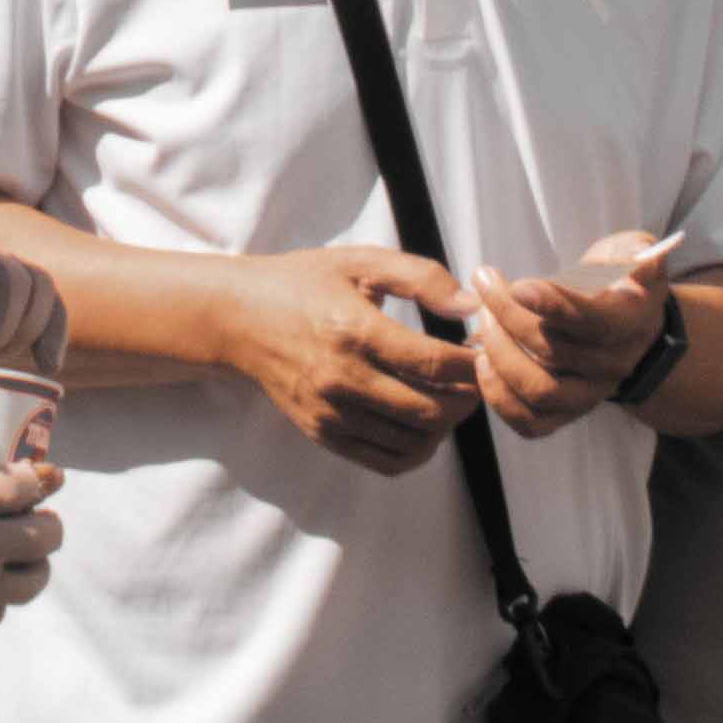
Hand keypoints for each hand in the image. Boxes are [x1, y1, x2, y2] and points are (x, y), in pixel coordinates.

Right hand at [205, 246, 484, 473]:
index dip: (473, 362)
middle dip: (467, 398)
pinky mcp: (323, 434)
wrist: (238, 317)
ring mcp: (331, 412)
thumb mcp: (359, 262)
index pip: (434, 364)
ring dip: (446, 426)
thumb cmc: (302, 282)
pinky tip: (423, 424)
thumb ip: (420, 277)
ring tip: (452, 399)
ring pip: (413, 442)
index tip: (485, 351)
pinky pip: (386, 461)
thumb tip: (469, 306)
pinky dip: (417, 450)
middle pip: (430, 410)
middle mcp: (342, 378)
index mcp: (354, 330)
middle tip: (477, 379)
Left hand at [468, 233, 675, 436]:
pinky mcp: (567, 413)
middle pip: (554, 351)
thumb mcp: (634, 253)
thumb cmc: (618, 280)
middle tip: (485, 282)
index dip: (554, 305)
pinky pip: (531, 423)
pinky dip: (499, 396)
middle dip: (507, 314)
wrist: (626, 325)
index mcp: (631, 321)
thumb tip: (643, 257)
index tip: (518, 285)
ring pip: (540, 391)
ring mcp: (591, 394)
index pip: (594, 322)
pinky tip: (483, 360)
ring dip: (499, 353)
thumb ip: (638, 251)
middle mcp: (613, 365)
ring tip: (482, 318)